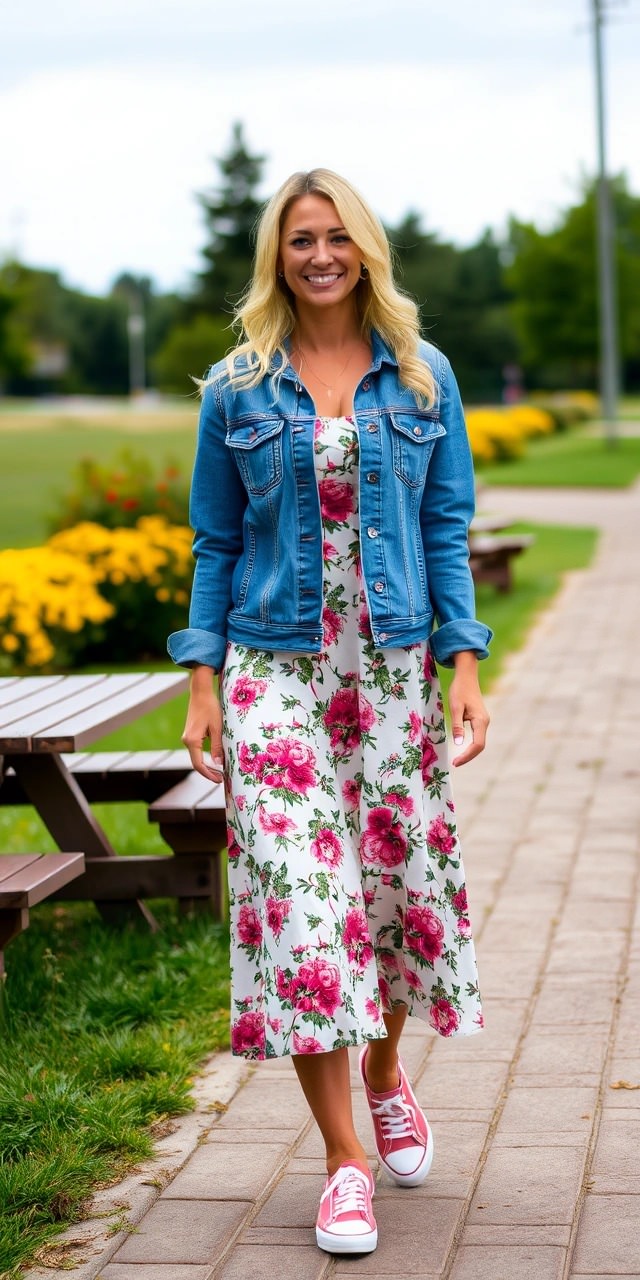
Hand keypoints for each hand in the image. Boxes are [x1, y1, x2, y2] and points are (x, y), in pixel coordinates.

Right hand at [181, 667, 224, 781]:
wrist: (200, 693)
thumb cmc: (210, 708)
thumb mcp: (218, 728)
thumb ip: (217, 746)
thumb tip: (219, 763)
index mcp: (192, 741)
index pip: (198, 764)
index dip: (209, 774)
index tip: (219, 780)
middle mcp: (186, 740)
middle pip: (196, 763)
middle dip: (208, 772)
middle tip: (221, 779)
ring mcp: (187, 737)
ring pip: (196, 757)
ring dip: (207, 765)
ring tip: (220, 771)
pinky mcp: (190, 734)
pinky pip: (196, 750)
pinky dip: (204, 757)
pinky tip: (214, 759)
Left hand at [448, 654, 488, 766]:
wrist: (466, 676)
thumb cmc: (460, 690)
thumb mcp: (455, 707)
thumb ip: (457, 725)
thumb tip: (458, 743)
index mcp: (481, 720)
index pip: (477, 745)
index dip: (467, 755)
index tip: (455, 762)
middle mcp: (485, 722)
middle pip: (479, 746)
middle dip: (468, 756)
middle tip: (455, 763)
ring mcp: (483, 721)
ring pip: (479, 742)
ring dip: (469, 752)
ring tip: (457, 759)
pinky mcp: (479, 720)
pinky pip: (477, 736)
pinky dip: (470, 745)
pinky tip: (461, 749)